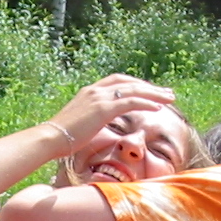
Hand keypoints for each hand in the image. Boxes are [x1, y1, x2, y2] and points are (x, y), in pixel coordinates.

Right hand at [46, 75, 175, 151]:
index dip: (136, 85)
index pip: (117, 81)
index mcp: (89, 92)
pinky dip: (146, 103)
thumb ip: (91, 119)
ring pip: (133, 90)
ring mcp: (99, 98)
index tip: (150, 91)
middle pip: (129, 82)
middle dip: (150, 87)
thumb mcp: (79, 123)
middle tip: (167, 92)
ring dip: (154, 93)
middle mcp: (95, 90)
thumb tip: (97, 126)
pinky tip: (158, 108)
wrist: (51, 139)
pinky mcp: (103, 109)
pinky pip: (131, 102)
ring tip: (169, 98)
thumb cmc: (62, 138)